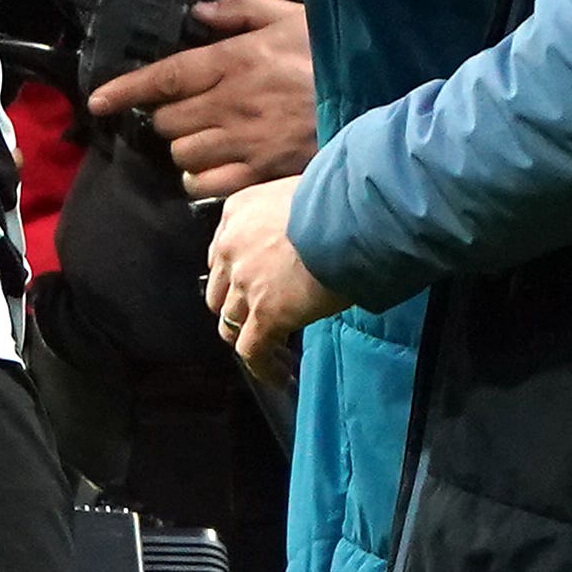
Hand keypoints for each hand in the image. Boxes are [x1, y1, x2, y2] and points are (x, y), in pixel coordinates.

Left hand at [89, 0, 314, 196]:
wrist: (379, 99)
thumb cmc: (333, 54)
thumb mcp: (292, 14)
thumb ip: (242, 8)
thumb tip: (199, 12)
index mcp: (236, 60)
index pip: (166, 77)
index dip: (126, 90)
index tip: (99, 100)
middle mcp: (232, 103)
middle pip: (168, 120)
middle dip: (166, 117)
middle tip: (184, 110)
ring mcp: (245, 142)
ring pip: (181, 154)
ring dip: (182, 147)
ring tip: (201, 138)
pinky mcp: (260, 172)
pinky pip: (205, 185)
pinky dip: (198, 179)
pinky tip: (211, 168)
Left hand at [204, 179, 344, 377]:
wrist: (351, 217)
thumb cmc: (339, 199)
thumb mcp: (298, 195)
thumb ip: (287, 217)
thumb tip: (304, 234)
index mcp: (237, 213)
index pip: (223, 253)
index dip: (237, 276)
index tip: (254, 288)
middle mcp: (231, 247)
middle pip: (220, 291)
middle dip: (238, 307)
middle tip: (262, 320)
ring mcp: (245, 283)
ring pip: (230, 323)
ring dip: (250, 338)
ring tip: (274, 352)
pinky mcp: (265, 313)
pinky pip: (252, 351)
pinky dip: (263, 367)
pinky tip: (281, 376)